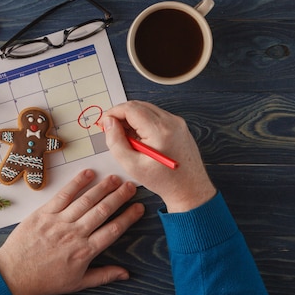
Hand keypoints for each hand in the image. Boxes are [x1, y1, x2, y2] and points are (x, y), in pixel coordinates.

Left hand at [0, 169, 143, 294]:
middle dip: (119, 197)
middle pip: (103, 211)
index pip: (113, 230)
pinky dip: (77, 183)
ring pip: (86, 200)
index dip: (128, 217)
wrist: (13, 275)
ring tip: (115, 178)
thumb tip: (126, 274)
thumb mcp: (78, 283)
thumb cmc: (46, 280)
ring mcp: (59, 222)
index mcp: (85, 252)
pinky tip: (89, 174)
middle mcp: (75, 234)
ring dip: (102, 188)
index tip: (139, 207)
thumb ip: (104, 276)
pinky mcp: (44, 213)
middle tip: (131, 186)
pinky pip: (64, 195)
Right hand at [102, 101, 216, 212]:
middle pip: (138, 105)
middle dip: (121, 115)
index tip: (105, 123)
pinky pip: (156, 116)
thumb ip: (115, 141)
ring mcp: (177, 122)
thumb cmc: (164, 181)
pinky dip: (143, 122)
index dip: (113, 113)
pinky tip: (140, 139)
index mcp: (160, 130)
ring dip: (132, 118)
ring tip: (126, 138)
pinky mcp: (180, 126)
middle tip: (112, 130)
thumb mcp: (132, 165)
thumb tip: (109, 123)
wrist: (190, 189)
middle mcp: (171, 121)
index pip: (130, 108)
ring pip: (147, 109)